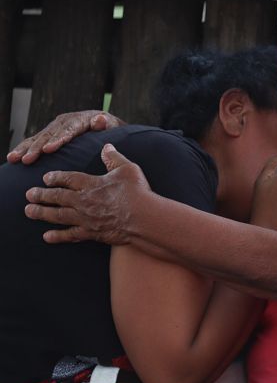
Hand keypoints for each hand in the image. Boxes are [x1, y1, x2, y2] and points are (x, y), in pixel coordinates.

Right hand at [7, 110, 123, 164]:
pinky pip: (35, 140)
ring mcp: (56, 127)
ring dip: (25, 148)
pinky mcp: (50, 133)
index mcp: (80, 119)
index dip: (58, 139)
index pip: (68, 130)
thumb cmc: (110, 128)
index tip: (48, 149)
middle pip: (49, 135)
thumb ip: (105, 124)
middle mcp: (65, 121)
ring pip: (38, 137)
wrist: (105, 123)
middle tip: (27, 159)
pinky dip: (24, 148)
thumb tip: (99, 120)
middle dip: (37, 147)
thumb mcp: (112, 125)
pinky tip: (13, 158)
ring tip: (14, 158)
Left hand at [24, 144, 149, 244]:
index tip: (46, 178)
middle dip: (41, 195)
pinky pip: (70, 234)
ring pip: (58, 215)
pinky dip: (58, 236)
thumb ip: (114, 158)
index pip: (68, 179)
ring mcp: (85, 218)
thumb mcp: (127, 169)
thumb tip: (106, 146)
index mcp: (91, 184)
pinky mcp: (91, 232)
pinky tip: (46, 236)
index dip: (56, 177)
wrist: (142, 218)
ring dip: (41, 213)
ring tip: (29, 211)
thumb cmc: (137, 192)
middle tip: (28, 194)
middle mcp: (83, 201)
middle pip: (57, 197)